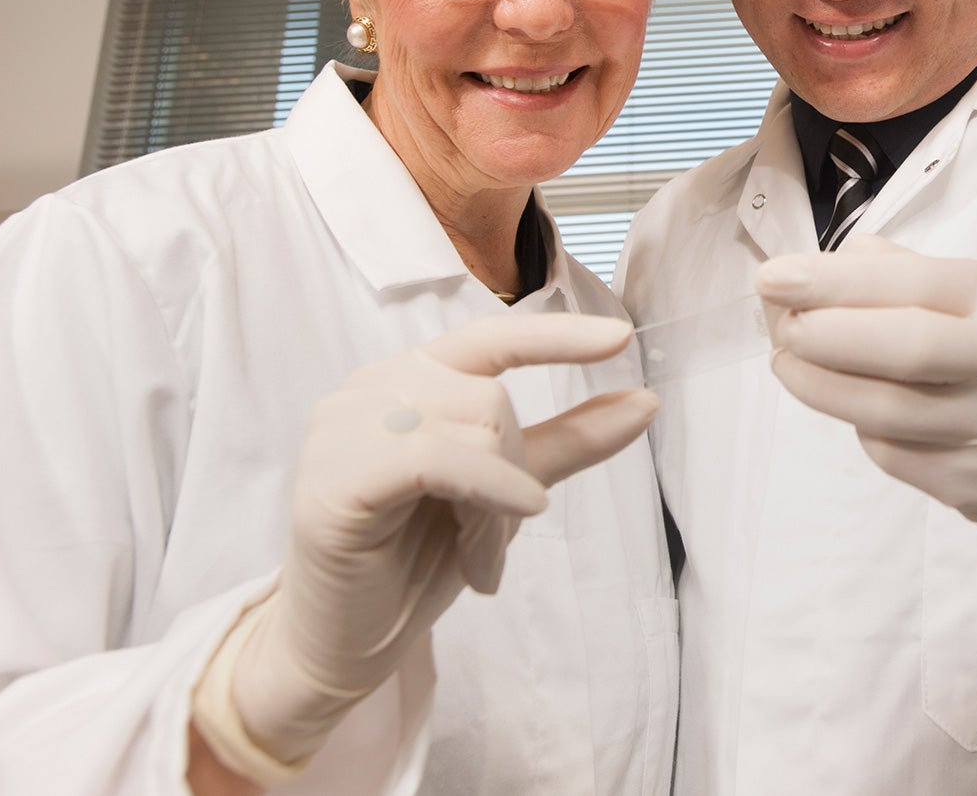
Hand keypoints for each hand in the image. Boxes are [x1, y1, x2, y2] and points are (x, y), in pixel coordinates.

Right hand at [198, 314, 655, 775]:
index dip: (556, 335)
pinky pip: (436, 459)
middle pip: (490, 397)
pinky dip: (484, 495)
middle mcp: (369, 389)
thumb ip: (567, 441)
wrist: (343, 641)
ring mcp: (342, 427)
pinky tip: (488, 546)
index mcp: (406, 380)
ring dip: (495, 504)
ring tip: (476, 554)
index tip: (622, 338)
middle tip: (496, 537)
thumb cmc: (414, 559)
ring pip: (470, 429)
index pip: (489, 339)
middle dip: (516, 471)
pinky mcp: (332, 476)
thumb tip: (643, 400)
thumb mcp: (503, 491)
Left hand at [758, 234, 976, 538]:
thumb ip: (908, 273)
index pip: (916, 282)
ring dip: (820, 386)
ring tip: (786, 363)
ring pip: (887, 411)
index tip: (774, 278)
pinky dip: (860, 427)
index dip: (836, 281)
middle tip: (779, 326)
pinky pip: (894, 455)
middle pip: (905, 348)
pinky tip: (851, 406)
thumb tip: (818, 269)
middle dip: (824, 334)